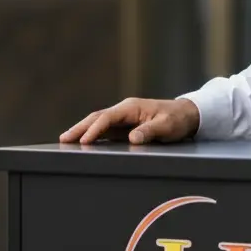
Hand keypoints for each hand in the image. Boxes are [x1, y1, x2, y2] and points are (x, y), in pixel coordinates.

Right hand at [59, 98, 200, 145]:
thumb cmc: (177, 119)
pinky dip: (93, 135)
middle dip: (80, 128)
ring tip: (66, 141)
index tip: (83, 140)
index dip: (94, 129)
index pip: (107, 118)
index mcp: (131, 107)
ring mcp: (124, 118)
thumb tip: (133, 138)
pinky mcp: (125, 126)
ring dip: (83, 131)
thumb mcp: (166, 126)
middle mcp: (124, 111)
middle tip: (63, 139)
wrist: (187, 115)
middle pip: (97, 118)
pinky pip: (105, 130)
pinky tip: (84, 143)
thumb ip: (150, 131)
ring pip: (98, 123)